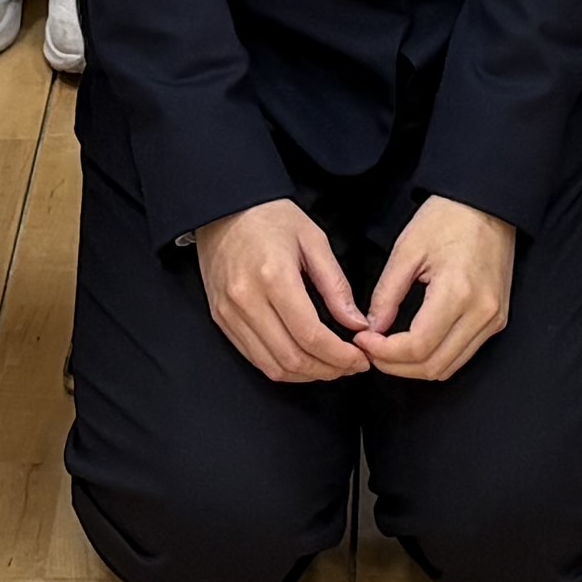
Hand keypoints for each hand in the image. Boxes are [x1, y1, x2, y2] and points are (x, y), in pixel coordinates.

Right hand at [192, 200, 374, 384]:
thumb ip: (336, 286)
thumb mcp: (314, 240)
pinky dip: (282, 367)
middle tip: (351, 366)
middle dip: (328, 370)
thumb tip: (356, 324)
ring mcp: (229, 312)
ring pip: (272, 366)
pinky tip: (303, 360)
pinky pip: (253, 357)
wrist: (224, 207)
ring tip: (330, 366)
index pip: (310, 335)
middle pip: (292, 358)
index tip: (360, 359)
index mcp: (273, 276)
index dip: (340, 356)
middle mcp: (247, 300)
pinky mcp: (221, 318)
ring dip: (306, 375)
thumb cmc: (270, 217)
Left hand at [354, 194, 518, 379]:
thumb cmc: (449, 218)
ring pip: (449, 368)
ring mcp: (493, 320)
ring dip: (414, 368)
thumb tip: (373, 328)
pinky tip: (413, 345)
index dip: (384, 352)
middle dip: (395, 366)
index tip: (362, 341)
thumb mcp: (407, 249)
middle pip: (434, 366)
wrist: (488, 204)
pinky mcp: (496, 321)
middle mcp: (481, 314)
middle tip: (370, 351)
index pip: (417, 346)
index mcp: (458, 293)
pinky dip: (435, 358)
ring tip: (387, 351)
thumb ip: (387, 294)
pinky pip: (462, 355)